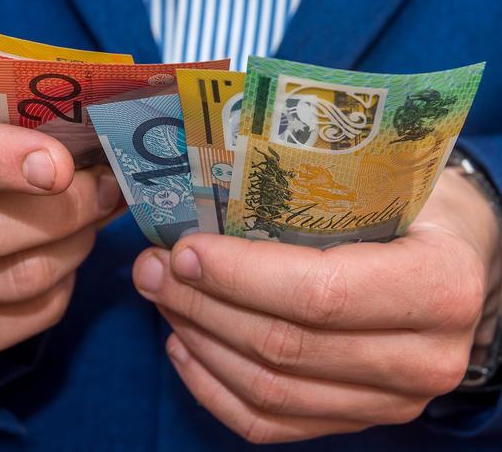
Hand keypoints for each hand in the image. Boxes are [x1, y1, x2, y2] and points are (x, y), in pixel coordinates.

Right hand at [0, 97, 120, 365]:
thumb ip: (29, 131)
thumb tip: (105, 157)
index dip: (0, 160)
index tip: (60, 166)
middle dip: (64, 211)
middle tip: (104, 191)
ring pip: (20, 279)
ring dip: (74, 246)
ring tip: (85, 222)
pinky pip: (34, 315)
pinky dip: (65, 286)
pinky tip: (59, 257)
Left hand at [133, 168, 500, 443]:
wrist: (455, 264)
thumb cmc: (415, 212)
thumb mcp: (383, 185)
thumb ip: (309, 198)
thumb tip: (202, 200)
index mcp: (439, 286)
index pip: (319, 293)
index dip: (239, 276)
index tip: (184, 252)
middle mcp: (424, 359)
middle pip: (285, 346)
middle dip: (203, 306)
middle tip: (154, 271)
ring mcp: (391, 401)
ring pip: (270, 390)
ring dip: (200, 342)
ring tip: (162, 299)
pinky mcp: (357, 419)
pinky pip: (270, 424)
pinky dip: (214, 389)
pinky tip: (183, 348)